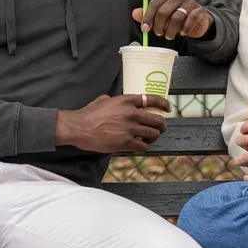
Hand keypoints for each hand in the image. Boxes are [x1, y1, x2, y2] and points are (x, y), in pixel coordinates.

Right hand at [55, 94, 171, 153]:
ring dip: (152, 138)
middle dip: (161, 126)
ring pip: (153, 135)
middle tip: (159, 129)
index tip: (168, 109)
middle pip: (157, 120)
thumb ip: (115, 100)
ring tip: (146, 139)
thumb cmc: (88, 114)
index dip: (163, 104)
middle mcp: (131, 113)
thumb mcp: (103, 99)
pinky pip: (142, 147)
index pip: (152, 99)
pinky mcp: (125, 142)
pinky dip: (142, 148)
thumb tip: (116, 100)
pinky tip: (137, 147)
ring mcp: (129, 128)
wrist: (79, 127)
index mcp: (126, 100)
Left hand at [132, 0, 212, 41]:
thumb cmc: (175, 15)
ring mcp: (191, 1)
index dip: (148, 17)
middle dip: (159, 26)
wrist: (197, 20)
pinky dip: (185, 29)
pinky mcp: (200, 10)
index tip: (145, 29)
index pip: (154, 3)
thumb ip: (148, 14)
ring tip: (168, 36)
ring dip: (170, 30)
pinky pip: (190, 20)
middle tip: (158, 33)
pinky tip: (182, 33)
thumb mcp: (161, 15)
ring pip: (176, 17)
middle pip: (164, 11)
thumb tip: (134, 14)